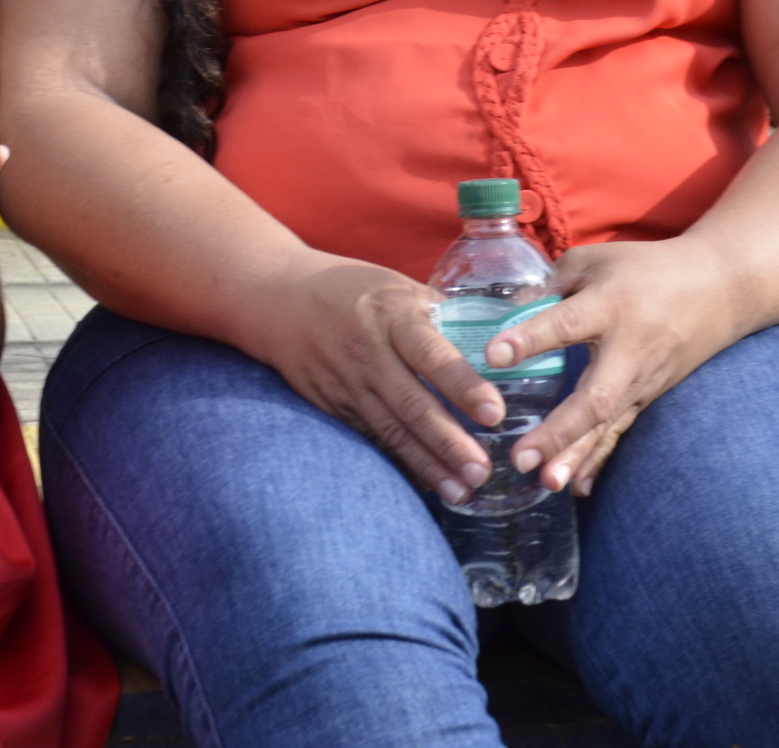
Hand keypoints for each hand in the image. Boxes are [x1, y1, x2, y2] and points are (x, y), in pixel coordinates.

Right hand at [241, 257, 508, 502]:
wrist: (279, 299)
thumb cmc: (352, 289)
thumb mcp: (397, 286)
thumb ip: (441, 314)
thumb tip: (499, 336)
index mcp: (392, 316)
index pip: (432, 354)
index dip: (464, 386)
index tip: (494, 413)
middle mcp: (369, 353)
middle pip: (412, 405)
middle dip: (448, 442)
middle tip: (482, 471)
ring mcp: (347, 384)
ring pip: (391, 432)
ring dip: (427, 465)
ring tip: (461, 492)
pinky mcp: (332, 405)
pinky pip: (370, 439)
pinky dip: (399, 463)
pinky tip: (427, 483)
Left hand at [483, 238, 747, 496]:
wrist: (719, 289)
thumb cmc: (646, 269)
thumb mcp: (594, 260)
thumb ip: (548, 285)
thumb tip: (503, 313)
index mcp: (610, 304)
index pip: (566, 323)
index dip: (530, 339)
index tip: (493, 355)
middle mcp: (629, 349)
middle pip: (595, 396)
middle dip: (558, 431)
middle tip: (521, 456)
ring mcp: (642, 379)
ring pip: (608, 424)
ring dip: (577, 456)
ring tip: (546, 483)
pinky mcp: (648, 397)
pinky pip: (621, 432)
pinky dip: (599, 460)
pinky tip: (576, 488)